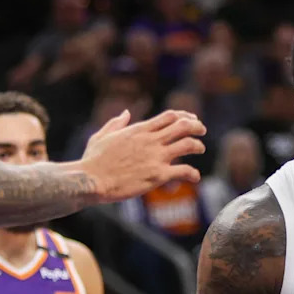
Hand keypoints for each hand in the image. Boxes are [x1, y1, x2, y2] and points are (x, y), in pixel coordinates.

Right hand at [81, 110, 206, 202]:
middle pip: (183, 126)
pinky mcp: (158, 175)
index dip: (183, 116)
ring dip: (198, 145)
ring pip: (188, 145)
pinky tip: (195, 177)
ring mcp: (156, 157)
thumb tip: (126, 113)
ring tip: (200, 149)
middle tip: (202, 130)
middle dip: (196, 126)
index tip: (190, 119)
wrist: (91, 180)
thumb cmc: (93, 160)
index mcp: (139, 130)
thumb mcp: (102, 135)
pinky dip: (193, 174)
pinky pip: (184, 171)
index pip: (169, 116)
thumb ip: (116, 123)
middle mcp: (151, 141)